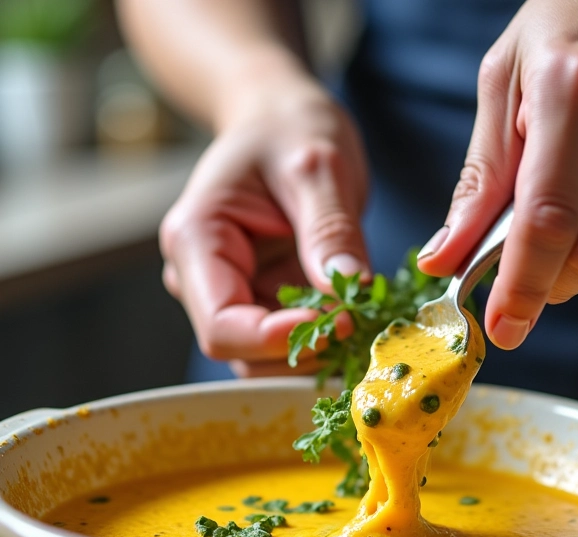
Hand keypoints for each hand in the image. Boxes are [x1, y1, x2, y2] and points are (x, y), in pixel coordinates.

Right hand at [160, 68, 368, 375]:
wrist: (279, 119)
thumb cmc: (288, 127)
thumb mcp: (317, 166)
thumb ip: (330, 229)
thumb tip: (350, 291)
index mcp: (196, 241)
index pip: (223, 327)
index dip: (278, 340)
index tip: (341, 321)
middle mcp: (203, 277)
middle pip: (244, 352)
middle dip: (304, 350)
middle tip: (361, 321)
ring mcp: (232, 292)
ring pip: (267, 357)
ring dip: (317, 352)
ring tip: (362, 317)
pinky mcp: (263, 298)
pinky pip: (290, 339)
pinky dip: (324, 340)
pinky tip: (356, 316)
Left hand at [418, 0, 577, 349]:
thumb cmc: (576, 24)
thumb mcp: (508, 82)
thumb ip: (479, 178)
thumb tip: (442, 257)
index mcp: (575, 88)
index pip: (546, 220)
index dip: (521, 287)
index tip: (503, 330)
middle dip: (550, 282)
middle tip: (529, 274)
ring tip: (574, 211)